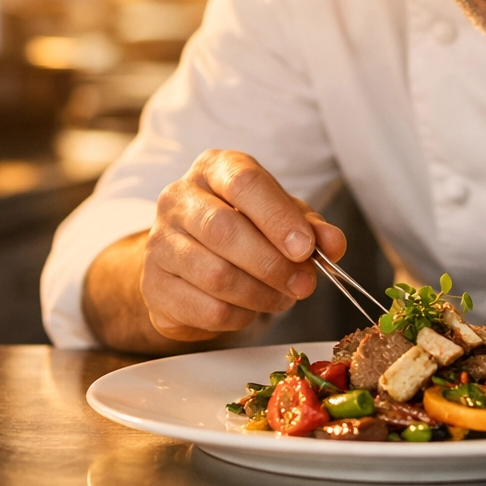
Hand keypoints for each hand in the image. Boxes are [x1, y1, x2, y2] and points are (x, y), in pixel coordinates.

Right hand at [142, 149, 345, 342]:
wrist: (191, 262)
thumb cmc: (245, 229)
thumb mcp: (283, 218)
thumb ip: (311, 227)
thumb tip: (332, 244)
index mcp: (214, 169)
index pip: (244, 183)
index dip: (278, 217)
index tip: (305, 248)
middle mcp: (178, 199)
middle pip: (224, 230)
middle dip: (273, 264)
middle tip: (304, 284)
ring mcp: (159, 242)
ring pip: (216, 274)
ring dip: (261, 294)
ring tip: (282, 297)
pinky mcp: (153, 286)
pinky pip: (206, 308)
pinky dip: (240, 315)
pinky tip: (251, 309)